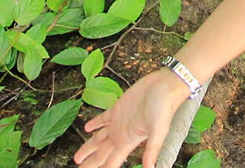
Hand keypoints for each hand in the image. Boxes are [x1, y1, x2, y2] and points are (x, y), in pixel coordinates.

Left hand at [73, 69, 188, 167]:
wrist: (166, 85)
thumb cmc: (164, 108)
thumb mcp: (158, 131)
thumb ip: (152, 150)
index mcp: (128, 142)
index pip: (111, 162)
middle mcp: (121, 134)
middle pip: (101, 154)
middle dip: (90, 163)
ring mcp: (118, 122)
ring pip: (98, 139)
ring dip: (88, 147)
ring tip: (77, 157)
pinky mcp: (118, 108)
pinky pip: (102, 119)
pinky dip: (94, 124)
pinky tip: (87, 128)